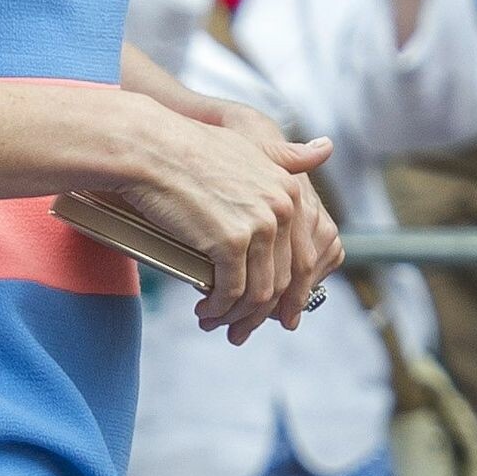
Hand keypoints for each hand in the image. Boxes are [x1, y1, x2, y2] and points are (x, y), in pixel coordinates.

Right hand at [109, 110, 341, 345]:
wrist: (149, 148)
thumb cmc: (188, 146)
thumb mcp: (249, 146)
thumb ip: (287, 156)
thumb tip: (327, 147)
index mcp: (289, 189)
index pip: (302, 257)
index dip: (290, 292)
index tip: (276, 313)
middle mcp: (282, 208)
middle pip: (284, 280)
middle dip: (263, 313)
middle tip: (242, 329)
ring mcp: (258, 225)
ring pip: (260, 292)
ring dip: (239, 317)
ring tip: (218, 323)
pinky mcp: (230, 242)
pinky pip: (232, 292)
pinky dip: (219, 309)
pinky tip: (206, 312)